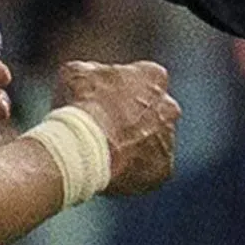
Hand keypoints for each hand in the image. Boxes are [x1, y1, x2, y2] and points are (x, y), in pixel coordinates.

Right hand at [56, 61, 177, 197]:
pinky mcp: (163, 169)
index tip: (106, 99)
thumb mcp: (76, 74)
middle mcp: (168, 107)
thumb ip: (91, 72)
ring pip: (154, 142)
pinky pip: (150, 169)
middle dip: (137, 118)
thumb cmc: (81, 105)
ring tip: (106, 153)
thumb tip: (88, 77)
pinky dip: (135, 171)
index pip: (146, 78)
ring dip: (136, 146)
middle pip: (155, 111)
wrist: (85, 145)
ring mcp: (168, 140)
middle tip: (109, 127)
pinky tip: (113, 170)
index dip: (125, 89)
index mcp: (153, 77)